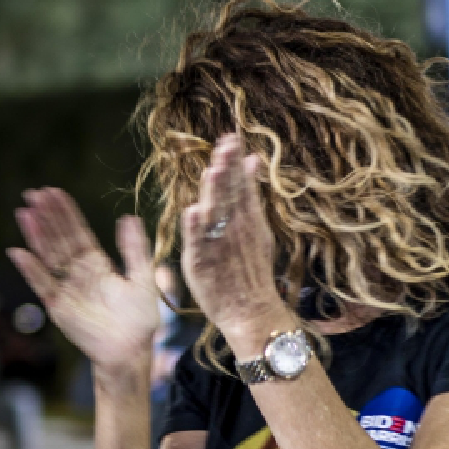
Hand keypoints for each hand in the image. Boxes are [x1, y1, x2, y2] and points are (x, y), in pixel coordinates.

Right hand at [8, 189, 159, 374]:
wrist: (131, 351)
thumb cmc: (139, 320)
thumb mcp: (143, 278)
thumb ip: (135, 249)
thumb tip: (129, 217)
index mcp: (97, 265)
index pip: (78, 233)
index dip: (66, 213)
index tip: (54, 192)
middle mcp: (78, 273)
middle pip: (59, 239)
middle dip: (47, 217)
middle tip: (33, 194)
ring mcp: (66, 288)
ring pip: (48, 256)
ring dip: (36, 235)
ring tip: (24, 213)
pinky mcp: (58, 307)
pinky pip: (42, 284)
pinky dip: (30, 269)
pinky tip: (18, 252)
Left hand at [179, 134, 289, 353]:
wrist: (251, 310)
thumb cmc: (249, 269)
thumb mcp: (256, 227)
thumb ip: (252, 194)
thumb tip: (254, 160)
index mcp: (247, 219)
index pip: (240, 185)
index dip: (235, 163)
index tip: (231, 138)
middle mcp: (234, 229)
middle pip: (230, 195)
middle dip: (227, 170)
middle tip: (226, 144)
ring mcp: (219, 246)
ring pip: (215, 216)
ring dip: (214, 195)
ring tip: (212, 172)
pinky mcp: (203, 263)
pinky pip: (198, 244)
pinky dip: (196, 230)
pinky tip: (192, 212)